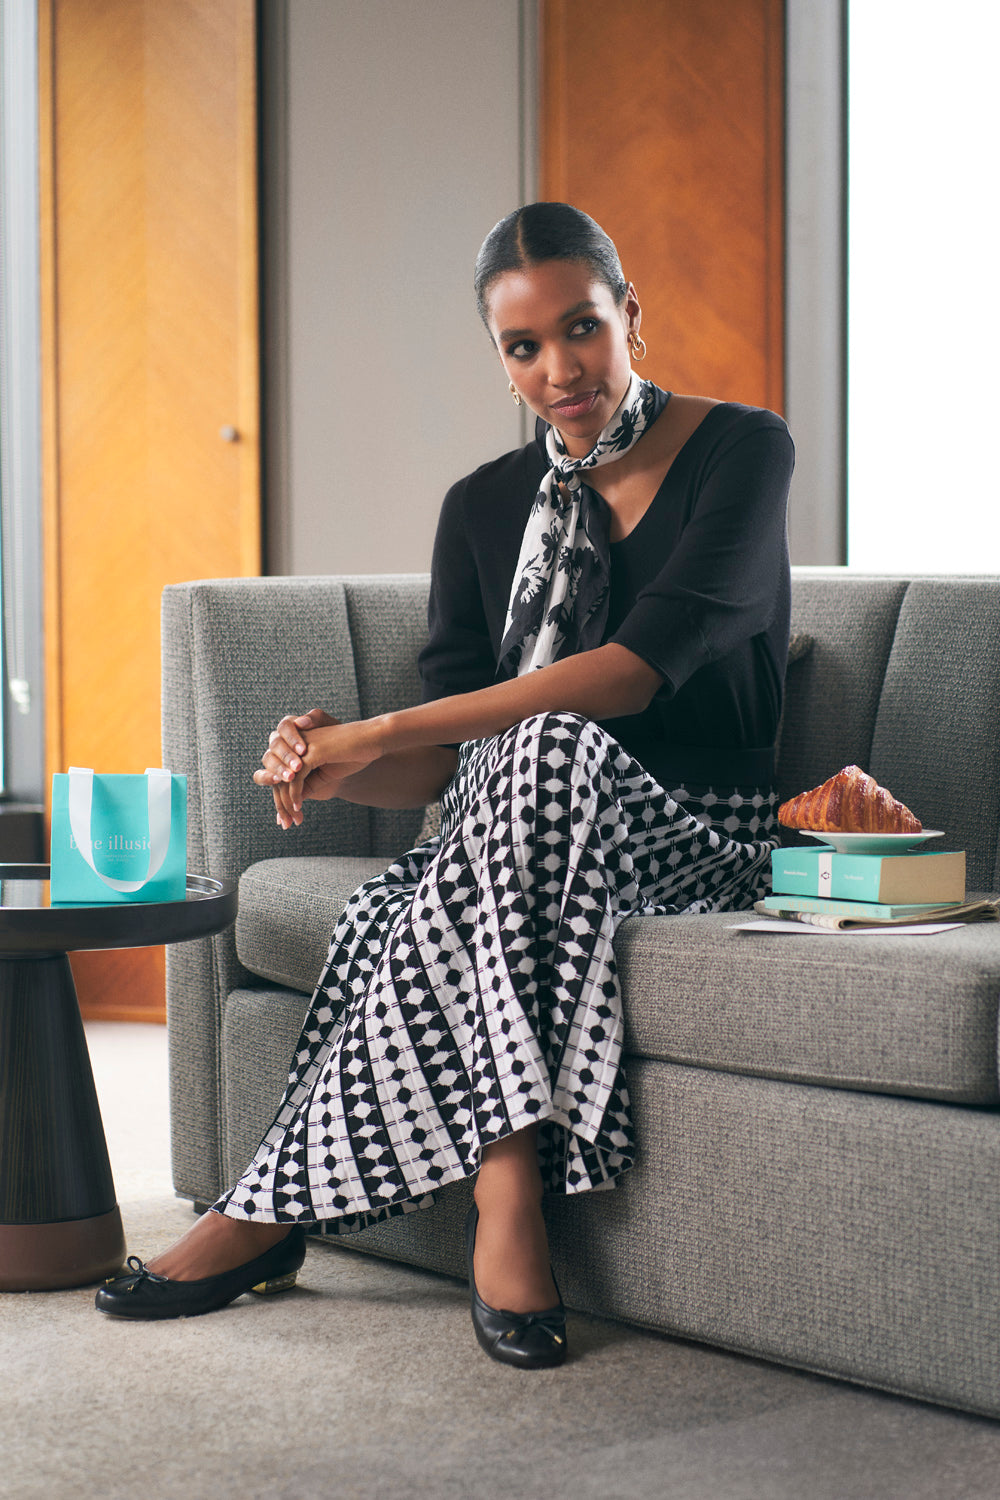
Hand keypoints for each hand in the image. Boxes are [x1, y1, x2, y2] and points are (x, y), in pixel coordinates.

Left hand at [254, 709, 383, 827]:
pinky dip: (295, 793)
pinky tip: (299, 806)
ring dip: (285, 802)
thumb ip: (308, 784)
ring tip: (292, 820)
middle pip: (275, 777)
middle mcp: (294, 745)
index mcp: (296, 748)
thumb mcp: (326, 774)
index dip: (281, 798)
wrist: (373, 740)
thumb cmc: (353, 754)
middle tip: (286, 824)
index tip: (287, 819)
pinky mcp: (311, 751)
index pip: (279, 775)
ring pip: (282, 778)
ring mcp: (302, 746)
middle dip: (280, 803)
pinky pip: (295, 777)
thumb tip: (293, 802)